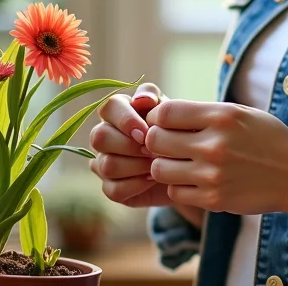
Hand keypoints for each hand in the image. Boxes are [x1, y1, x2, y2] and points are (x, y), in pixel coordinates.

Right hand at [88, 82, 167, 206]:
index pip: (108, 107)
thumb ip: (155, 99)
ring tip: (157, 164)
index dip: (125, 120)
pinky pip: (113, 189)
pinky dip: (136, 185)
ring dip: (136, 166)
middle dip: (130, 146)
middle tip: (154, 151)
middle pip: (99, 137)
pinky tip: (152, 179)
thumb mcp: (171, 112)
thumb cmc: (177, 133)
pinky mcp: (110, 187)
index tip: (145, 131)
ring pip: (106, 165)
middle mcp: (104, 135)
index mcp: (118, 111)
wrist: (188, 166)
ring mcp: (103, 162)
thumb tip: (141, 99)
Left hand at [144, 99, 287, 215]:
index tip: (165, 123)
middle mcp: (214, 144)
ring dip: (165, 166)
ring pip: (159, 170)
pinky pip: (176, 192)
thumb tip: (163, 115)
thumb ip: (204, 113)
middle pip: (155, 140)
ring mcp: (213, 174)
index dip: (158, 117)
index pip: (165, 112)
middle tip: (169, 145)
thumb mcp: (241, 114)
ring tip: (180, 164)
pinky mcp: (214, 200)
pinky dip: (180, 187)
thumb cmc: (268, 139)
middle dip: (157, 142)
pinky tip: (195, 181)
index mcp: (221, 116)